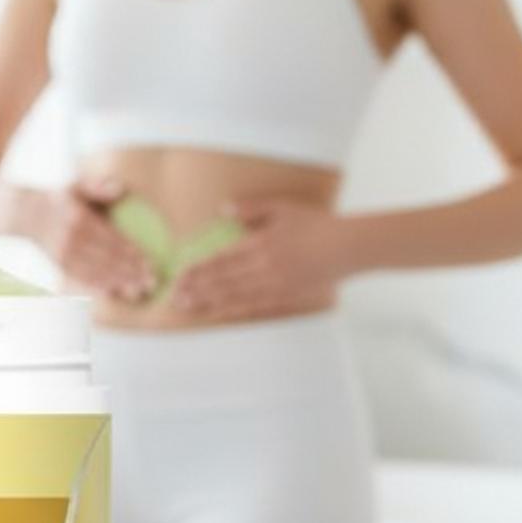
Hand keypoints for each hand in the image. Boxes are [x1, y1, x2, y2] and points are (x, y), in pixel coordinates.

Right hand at [20, 177, 157, 301]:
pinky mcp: (58, 265)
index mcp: (79, 219)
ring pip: (96, 272)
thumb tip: (121, 188)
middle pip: (107, 259)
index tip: (150, 263)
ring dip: (118, 283)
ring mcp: (64, 255)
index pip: (112, 239)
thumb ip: (97, 186)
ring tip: (138, 291)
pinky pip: (80, 278)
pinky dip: (97, 287)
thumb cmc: (59, 199)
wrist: (24, 213)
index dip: (132, 253)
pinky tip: (113, 292)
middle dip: (131, 273)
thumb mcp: (76, 186)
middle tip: (151, 283)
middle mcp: (71, 239)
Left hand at [170, 196, 347, 318]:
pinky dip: (233, 311)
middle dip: (196, 291)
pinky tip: (217, 314)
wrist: (349, 248)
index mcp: (262, 245)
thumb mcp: (282, 208)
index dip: (199, 270)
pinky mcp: (286, 298)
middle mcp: (265, 269)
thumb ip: (251, 208)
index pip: (222, 260)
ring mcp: (276, 286)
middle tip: (172, 298)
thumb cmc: (316, 224)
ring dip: (208, 303)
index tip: (179, 276)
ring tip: (186, 309)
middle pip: (223, 282)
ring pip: (234, 298)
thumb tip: (223, 209)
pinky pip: (254, 307)